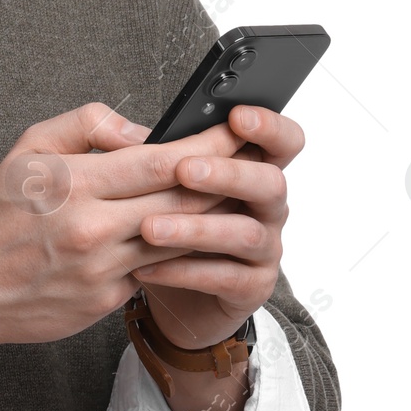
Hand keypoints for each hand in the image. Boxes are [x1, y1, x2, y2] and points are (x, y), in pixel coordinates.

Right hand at [0, 101, 262, 353]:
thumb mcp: (27, 148)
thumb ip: (86, 125)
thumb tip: (143, 130)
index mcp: (75, 182)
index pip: (161, 159)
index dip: (209, 143)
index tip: (239, 127)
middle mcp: (94, 227)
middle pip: (183, 198)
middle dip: (227, 175)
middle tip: (259, 156)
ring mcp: (104, 267)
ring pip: (181, 236)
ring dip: (216, 215)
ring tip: (243, 193)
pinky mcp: (108, 298)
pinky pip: (159, 268)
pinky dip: (185, 250)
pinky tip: (204, 235)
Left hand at [129, 104, 304, 350]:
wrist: (170, 293)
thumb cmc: (166, 224)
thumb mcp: (155, 185)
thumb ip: (148, 154)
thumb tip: (127, 137)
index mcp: (251, 170)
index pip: (282, 141)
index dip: (269, 126)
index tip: (237, 117)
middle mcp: (266, 207)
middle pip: (270, 183)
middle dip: (228, 174)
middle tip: (184, 170)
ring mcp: (264, 249)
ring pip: (245, 233)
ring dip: (196, 228)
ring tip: (148, 228)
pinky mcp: (251, 287)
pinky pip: (225, 277)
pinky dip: (183, 271)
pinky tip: (146, 267)